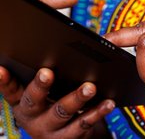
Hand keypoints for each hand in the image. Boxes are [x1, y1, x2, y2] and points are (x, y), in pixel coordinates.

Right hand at [0, 66, 114, 137]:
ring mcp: (49, 129)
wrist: (71, 134)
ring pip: (61, 112)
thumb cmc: (58, 101)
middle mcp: (32, 116)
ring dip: (76, 98)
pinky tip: (108, 103)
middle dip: (41, 86)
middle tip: (48, 72)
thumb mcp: (50, 89)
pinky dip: (97, 112)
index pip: (11, 89)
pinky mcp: (69, 137)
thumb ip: (56, 70)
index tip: (1, 68)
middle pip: (34, 100)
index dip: (4, 81)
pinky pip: (83, 123)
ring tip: (89, 87)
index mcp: (24, 100)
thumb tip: (82, 40)